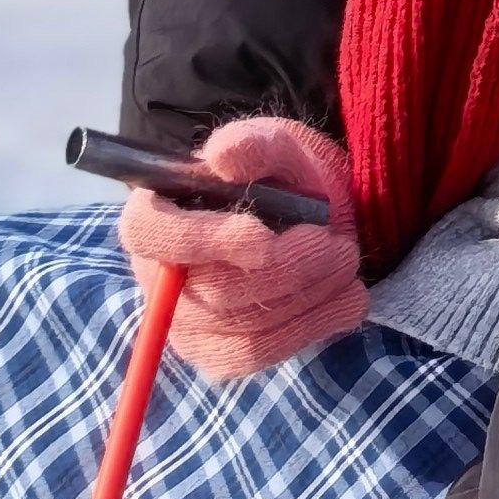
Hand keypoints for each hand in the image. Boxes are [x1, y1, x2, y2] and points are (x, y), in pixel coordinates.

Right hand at [118, 115, 362, 379]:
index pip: (149, 232)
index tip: (262, 236)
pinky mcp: (219, 353)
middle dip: (286, 270)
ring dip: (308, 296)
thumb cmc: (282, 177)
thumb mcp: (278, 146)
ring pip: (242, 326)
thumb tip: (223, 156)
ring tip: (348, 262)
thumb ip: (255, 145)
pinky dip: (311, 326)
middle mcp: (159, 274)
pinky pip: (259, 352)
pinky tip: (350, 300)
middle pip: (211, 291)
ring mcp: (186, 322)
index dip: (201, 239)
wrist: (314, 215)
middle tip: (338, 246)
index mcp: (155, 212)